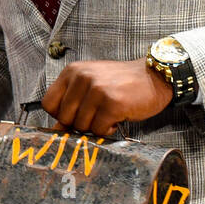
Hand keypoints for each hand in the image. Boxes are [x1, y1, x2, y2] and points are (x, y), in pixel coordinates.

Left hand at [42, 58, 173, 136]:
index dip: (62, 115)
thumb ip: (72, 103)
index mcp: (72, 71)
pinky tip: (117, 118)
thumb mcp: (92, 86)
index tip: (78, 114)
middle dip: (80, 123)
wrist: (155, 77)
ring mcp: (97, 90)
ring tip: (109, 113)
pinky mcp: (112, 103)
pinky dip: (108, 129)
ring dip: (96, 126)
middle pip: (64, 119)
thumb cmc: (121, 83)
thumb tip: (55, 131)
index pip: (49, 104)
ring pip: (81, 126)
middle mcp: (82, 77)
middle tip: (97, 115)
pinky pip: (98, 130)